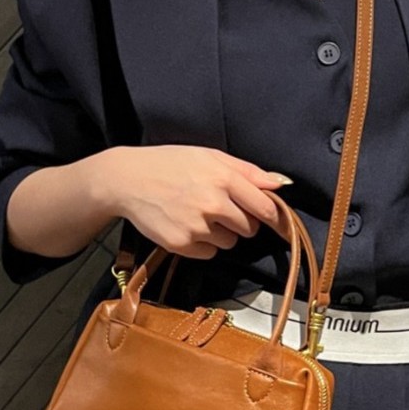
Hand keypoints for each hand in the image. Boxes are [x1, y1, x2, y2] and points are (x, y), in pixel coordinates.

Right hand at [108, 145, 291, 258]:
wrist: (127, 180)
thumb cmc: (171, 164)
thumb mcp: (210, 156)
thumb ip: (248, 171)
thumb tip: (281, 184)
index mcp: (224, 178)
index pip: (265, 207)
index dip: (273, 216)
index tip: (273, 220)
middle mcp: (213, 203)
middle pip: (249, 228)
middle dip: (242, 222)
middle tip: (222, 210)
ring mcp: (197, 226)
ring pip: (230, 243)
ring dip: (221, 234)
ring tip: (199, 215)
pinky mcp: (181, 244)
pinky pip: (209, 253)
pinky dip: (203, 244)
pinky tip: (187, 226)